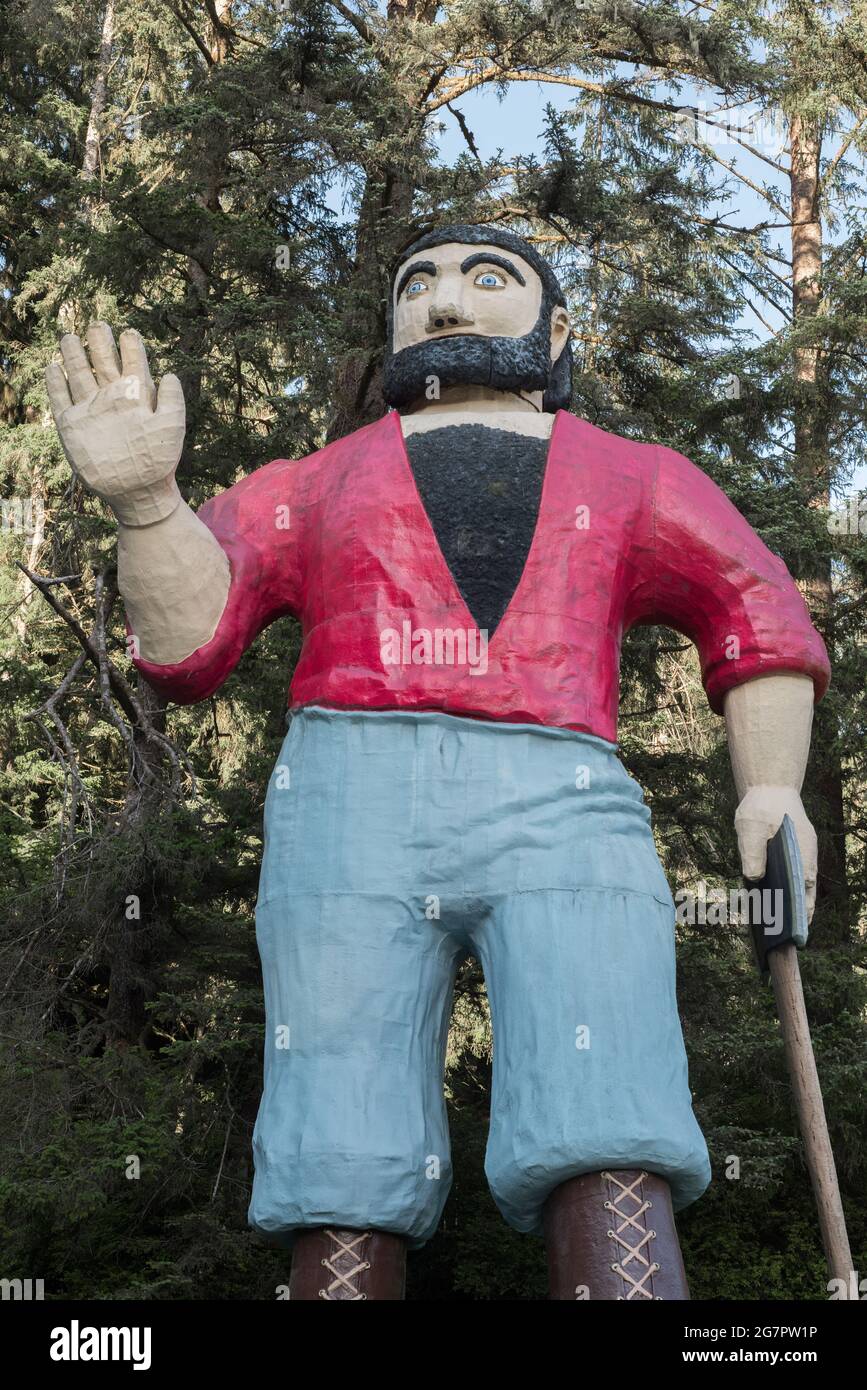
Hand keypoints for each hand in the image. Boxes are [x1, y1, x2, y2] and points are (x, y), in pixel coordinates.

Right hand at [46, 323, 184, 525]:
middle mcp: (112, 400)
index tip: (130, 332)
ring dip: (74, 356)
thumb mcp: (171, 428)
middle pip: (103, 364)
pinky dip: (56, 385)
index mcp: (137, 397)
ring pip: (80, 376)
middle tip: (98, 324)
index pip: (134, 365)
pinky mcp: (73, 427)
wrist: (137, 492)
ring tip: (70, 336)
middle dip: (100, 343)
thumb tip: (169, 374)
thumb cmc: (158, 462)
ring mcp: (92, 412)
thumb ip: (172, 400)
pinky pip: (61, 401)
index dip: (132, 348)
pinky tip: (52, 368)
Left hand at [735, 785, 816, 920]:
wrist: (769, 787)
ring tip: (775, 925)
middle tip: (785, 934)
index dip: (802, 909)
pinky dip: (783, 888)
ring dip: (790, 901)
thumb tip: (754, 878)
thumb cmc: (761, 807)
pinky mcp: (791, 853)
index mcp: (801, 851)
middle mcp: (806, 855)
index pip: (805, 887)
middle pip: (804, 890)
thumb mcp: (751, 827)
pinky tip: (768, 901)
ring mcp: (801, 854)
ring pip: (798, 884)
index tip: (798, 928)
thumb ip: (752, 851)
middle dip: (797, 912)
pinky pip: (791, 875)